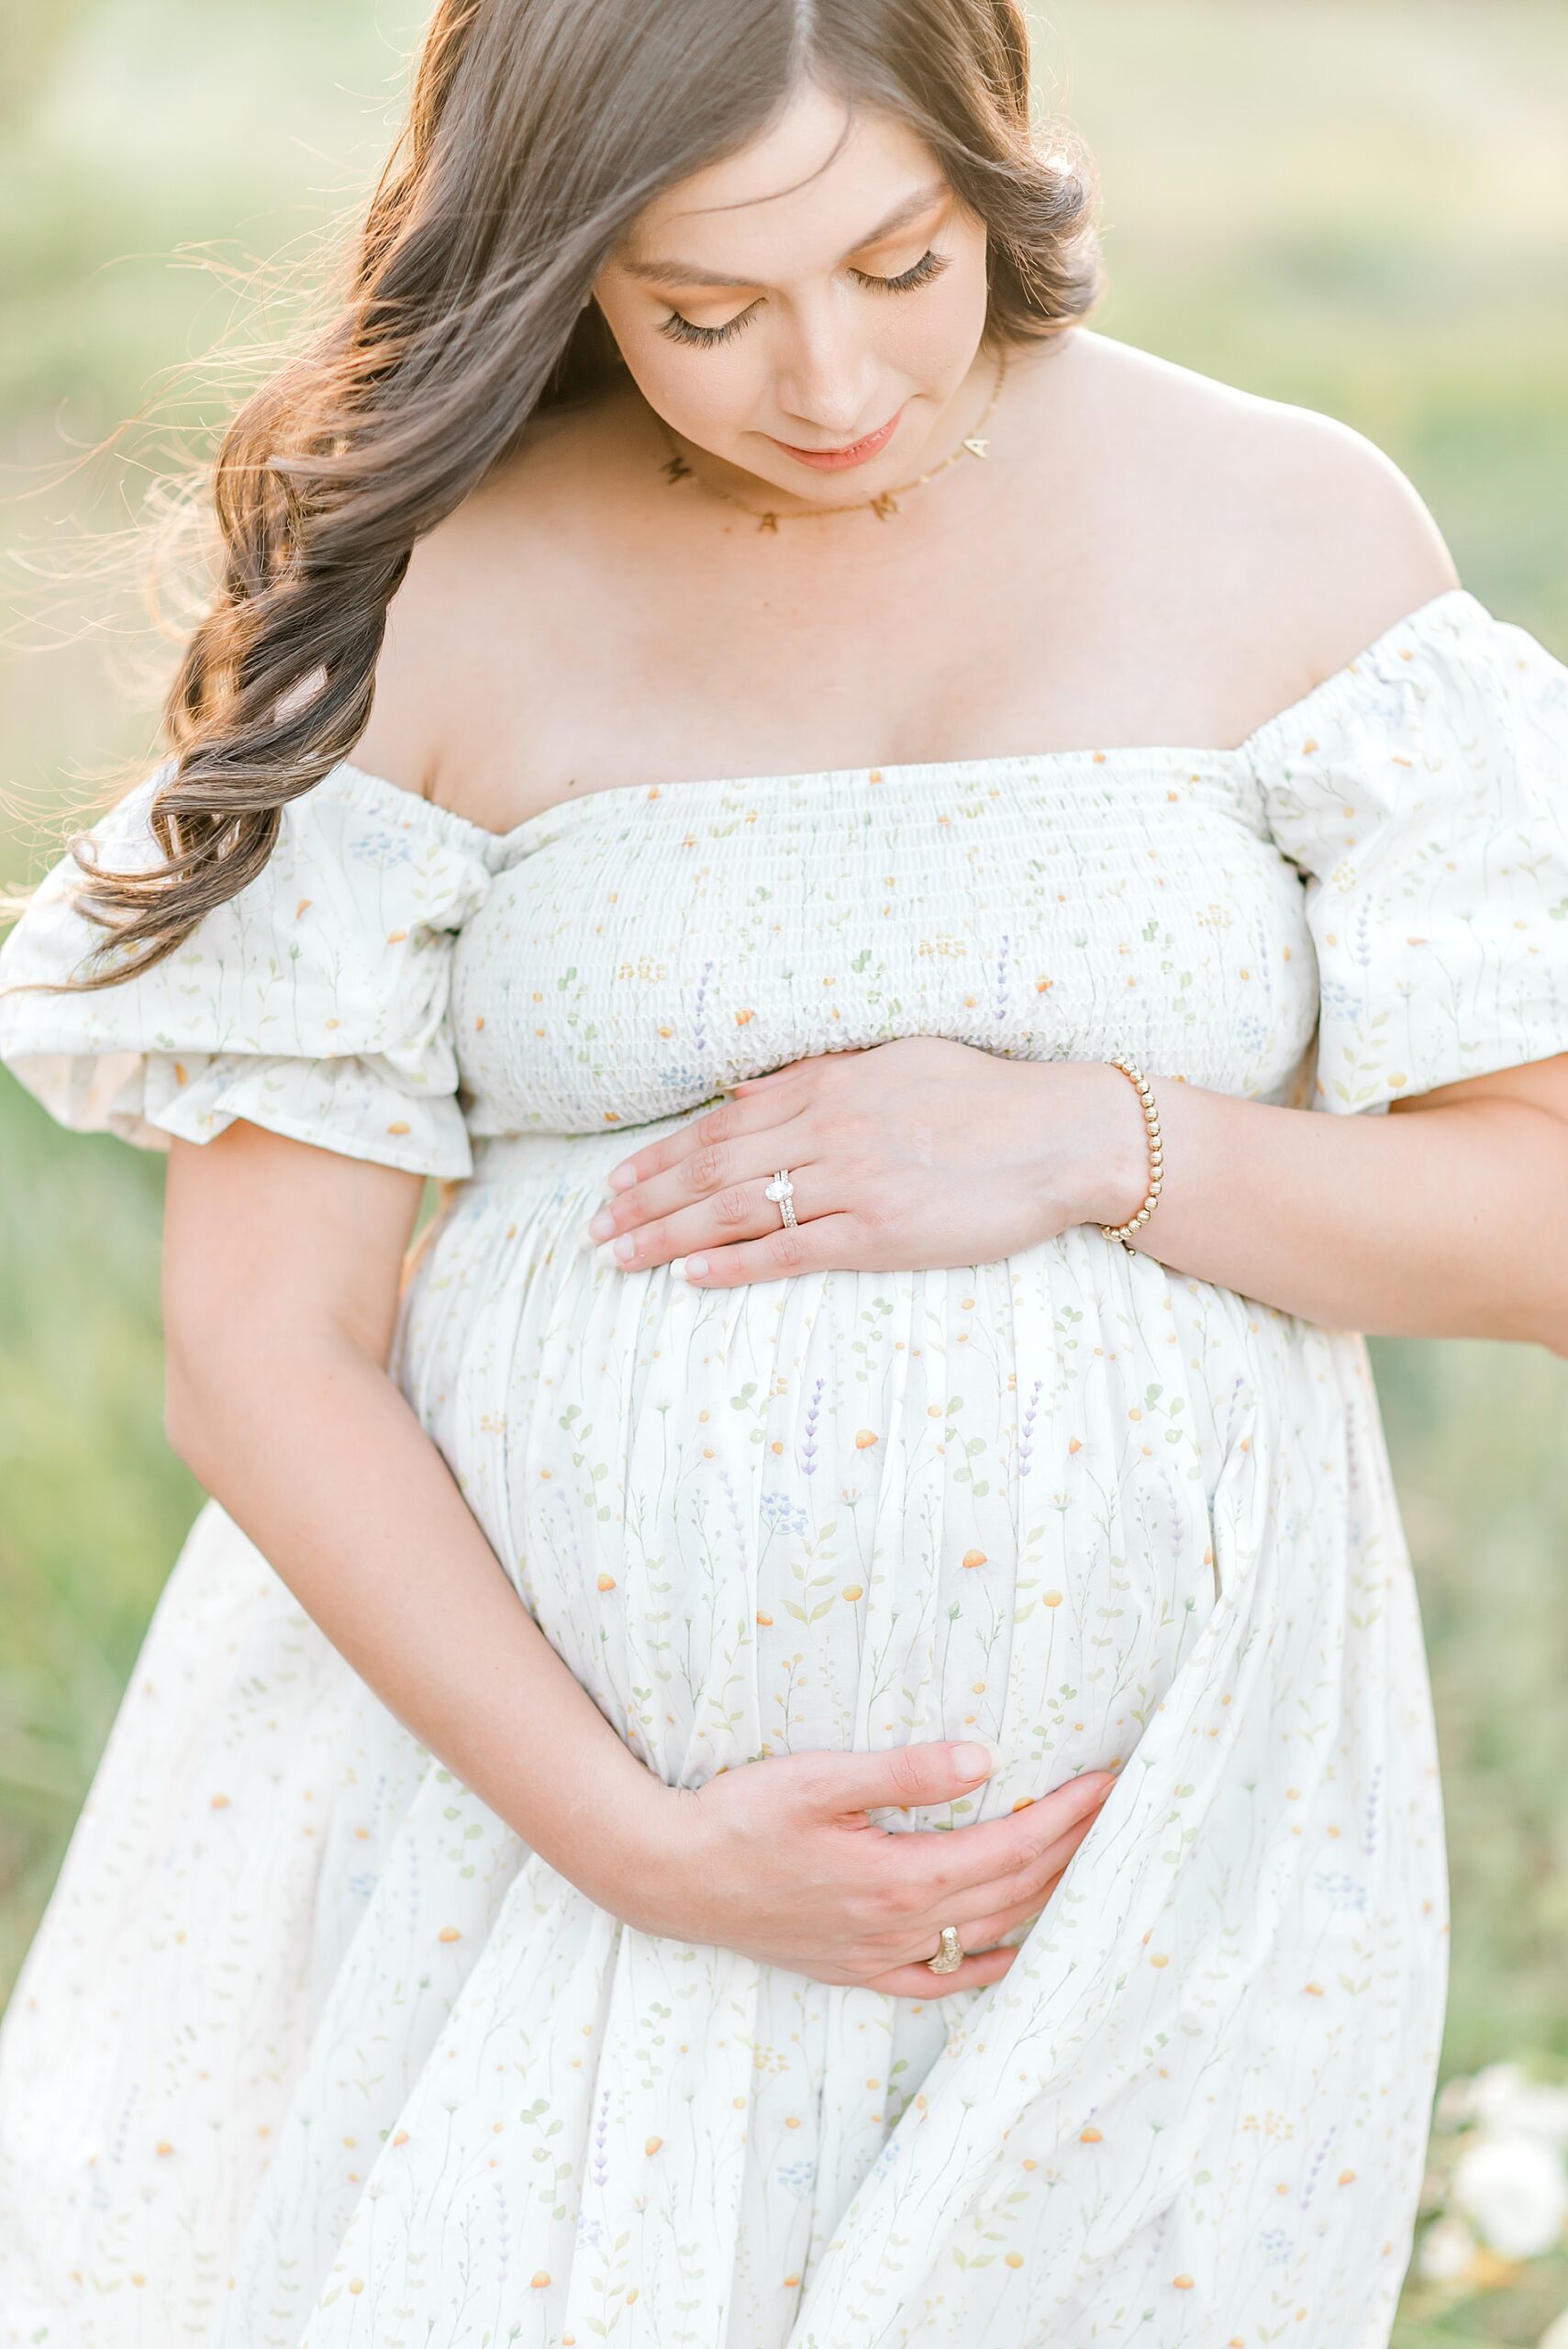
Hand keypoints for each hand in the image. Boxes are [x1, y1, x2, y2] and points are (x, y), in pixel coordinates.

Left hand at [584, 1038, 1148, 1284]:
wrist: (1067, 1135)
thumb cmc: (988, 1098)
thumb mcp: (896, 1062)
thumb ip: (818, 1078)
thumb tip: (743, 1094)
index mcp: (831, 1085)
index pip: (721, 1127)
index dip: (660, 1157)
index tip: (616, 1184)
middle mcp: (832, 1129)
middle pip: (712, 1169)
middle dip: (644, 1201)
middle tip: (595, 1231)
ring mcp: (856, 1181)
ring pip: (737, 1211)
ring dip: (668, 1237)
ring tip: (621, 1259)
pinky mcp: (884, 1231)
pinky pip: (792, 1252)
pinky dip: (734, 1265)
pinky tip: (691, 1278)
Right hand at [618, 1741, 1116, 1996]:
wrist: (670, 1876)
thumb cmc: (738, 1816)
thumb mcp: (819, 1778)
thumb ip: (905, 1773)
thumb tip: (983, 1760)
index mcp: (900, 1877)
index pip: (1010, 1846)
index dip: (1066, 1816)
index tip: (1108, 1784)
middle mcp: (900, 1926)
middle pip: (1013, 1890)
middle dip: (1072, 1850)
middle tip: (1119, 1814)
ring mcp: (879, 1954)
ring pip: (988, 1934)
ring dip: (1045, 1899)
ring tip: (1086, 1864)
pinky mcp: (856, 1967)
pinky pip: (941, 1978)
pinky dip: (989, 1964)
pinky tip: (1014, 1950)